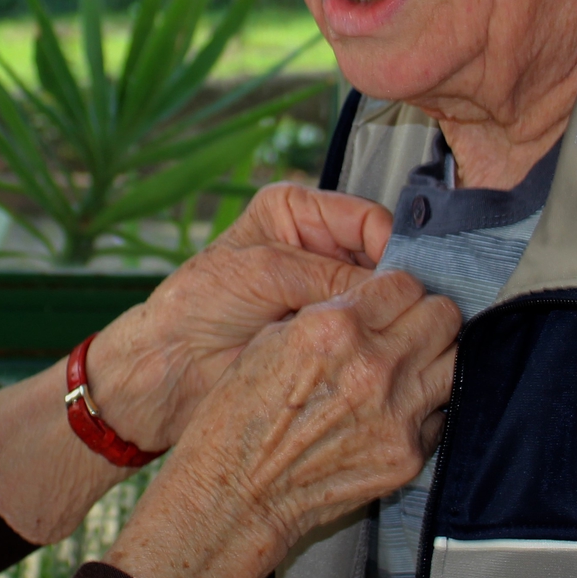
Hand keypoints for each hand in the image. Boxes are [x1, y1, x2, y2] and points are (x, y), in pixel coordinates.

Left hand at [83, 184, 395, 452]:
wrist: (172, 365)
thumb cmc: (199, 304)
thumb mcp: (265, 274)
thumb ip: (329, 276)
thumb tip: (393, 289)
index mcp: (297, 212)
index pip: (369, 220)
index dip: (391, 248)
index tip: (404, 281)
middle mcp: (316, 246)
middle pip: (382, 259)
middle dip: (392, 287)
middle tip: (404, 316)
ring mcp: (324, 292)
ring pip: (379, 300)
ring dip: (382, 319)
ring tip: (385, 339)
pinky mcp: (326, 333)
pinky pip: (365, 334)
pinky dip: (370, 344)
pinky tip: (372, 355)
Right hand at [105, 271, 459, 577]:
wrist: (237, 493)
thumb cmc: (241, 414)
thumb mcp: (271, 340)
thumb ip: (329, 314)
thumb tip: (370, 302)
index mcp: (335, 327)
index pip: (406, 284)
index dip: (396, 291)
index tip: (387, 302)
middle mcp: (375, 367)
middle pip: (443, 315)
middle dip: (425, 316)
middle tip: (405, 329)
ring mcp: (398, 415)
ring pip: (455, 361)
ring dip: (433, 358)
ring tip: (405, 367)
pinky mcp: (408, 456)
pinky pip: (441, 413)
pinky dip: (424, 407)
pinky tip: (392, 411)